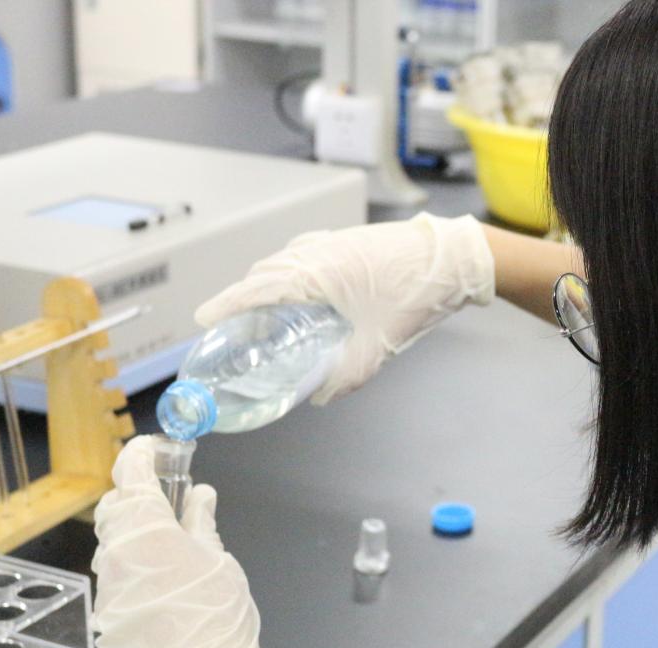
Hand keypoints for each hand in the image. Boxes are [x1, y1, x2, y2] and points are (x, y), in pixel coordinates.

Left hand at [92, 436, 273, 647]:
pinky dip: (133, 570)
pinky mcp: (106, 614)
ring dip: (133, 536)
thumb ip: (201, 522)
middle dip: (133, 497)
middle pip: (113, 509)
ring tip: (167, 546)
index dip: (138, 455)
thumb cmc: (219, 610)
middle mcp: (116, 551)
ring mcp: (106, 585)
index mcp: (147, 528)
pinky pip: (115, 578)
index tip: (149, 447)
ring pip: (111, 545)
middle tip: (163, 499)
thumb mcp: (217, 558)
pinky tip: (161, 584)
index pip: (130, 476)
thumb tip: (200, 495)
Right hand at [195, 212, 495, 404]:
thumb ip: (346, 374)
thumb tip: (320, 395)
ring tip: (267, 314)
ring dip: (269, 284)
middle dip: (245, 299)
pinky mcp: (348, 241)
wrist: (453, 258)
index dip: (225, 305)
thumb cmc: (414, 294)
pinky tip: (307, 296)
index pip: (255, 289)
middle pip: (265, 274)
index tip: (203, 320)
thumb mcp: (377, 344)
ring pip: (285, 262)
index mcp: (313, 273)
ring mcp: (332, 242)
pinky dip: (293, 273)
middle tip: (235, 327)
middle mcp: (315, 251)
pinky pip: (306, 255)